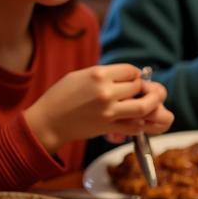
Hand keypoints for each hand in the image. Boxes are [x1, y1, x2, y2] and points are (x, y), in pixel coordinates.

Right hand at [24, 64, 173, 152]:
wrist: (48, 121)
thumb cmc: (61, 95)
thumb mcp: (81, 75)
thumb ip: (105, 74)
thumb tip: (128, 75)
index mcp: (98, 74)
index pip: (131, 71)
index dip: (135, 74)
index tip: (133, 79)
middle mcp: (106, 92)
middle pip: (138, 87)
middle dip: (142, 88)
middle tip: (140, 92)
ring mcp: (108, 111)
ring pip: (143, 107)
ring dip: (149, 104)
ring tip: (148, 104)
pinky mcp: (108, 128)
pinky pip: (134, 126)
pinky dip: (139, 123)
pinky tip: (136, 119)